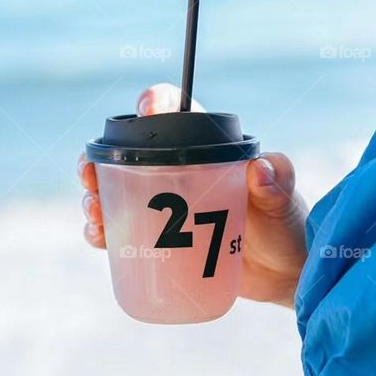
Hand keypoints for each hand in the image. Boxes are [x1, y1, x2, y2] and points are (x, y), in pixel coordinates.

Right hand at [78, 82, 307, 308]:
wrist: (285, 274)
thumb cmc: (286, 228)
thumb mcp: (283, 203)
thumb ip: (279, 181)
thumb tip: (262, 168)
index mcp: (207, 150)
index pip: (177, 114)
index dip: (156, 101)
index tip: (146, 107)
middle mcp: (179, 173)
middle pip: (129, 156)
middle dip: (101, 160)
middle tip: (89, 174)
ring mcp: (166, 208)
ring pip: (118, 193)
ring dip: (96, 197)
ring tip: (95, 211)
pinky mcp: (160, 241)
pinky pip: (123, 232)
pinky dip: (104, 232)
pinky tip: (99, 236)